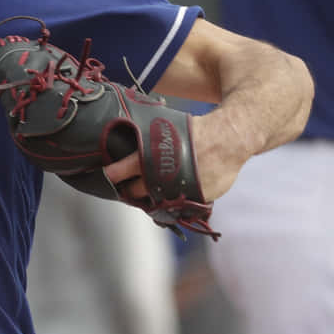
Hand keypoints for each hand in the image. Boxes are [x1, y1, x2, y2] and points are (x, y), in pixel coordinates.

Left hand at [105, 113, 245, 202]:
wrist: (228, 139)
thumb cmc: (194, 131)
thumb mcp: (165, 129)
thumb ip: (146, 140)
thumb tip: (124, 137)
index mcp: (152, 155)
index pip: (124, 170)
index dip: (113, 175)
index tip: (105, 176)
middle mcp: (164, 176)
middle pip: (137, 191)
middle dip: (129, 190)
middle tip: (125, 187)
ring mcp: (180, 190)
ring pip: (157, 201)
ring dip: (150, 198)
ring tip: (146, 191)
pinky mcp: (196, 199)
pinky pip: (178, 205)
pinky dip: (172, 200)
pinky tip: (169, 193)